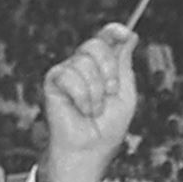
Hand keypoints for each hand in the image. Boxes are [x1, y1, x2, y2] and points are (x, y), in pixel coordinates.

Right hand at [38, 24, 140, 181]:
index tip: (125, 33)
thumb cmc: (108, 127)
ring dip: (95, 91)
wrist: (89, 150)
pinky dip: (82, 96)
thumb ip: (124, 65)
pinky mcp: (53, 82)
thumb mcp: (125, 95)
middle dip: (108, 70)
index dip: (113, 31)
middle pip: (95, 44)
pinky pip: (69, 75)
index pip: (106, 38)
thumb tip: (129, 36)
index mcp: (102, 66)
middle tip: (110, 93)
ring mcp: (67, 72)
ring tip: (93, 110)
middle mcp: (83, 65)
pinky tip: (81, 110)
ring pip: (84, 62)